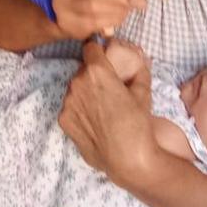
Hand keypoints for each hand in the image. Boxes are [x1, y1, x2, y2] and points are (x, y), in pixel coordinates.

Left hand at [60, 40, 156, 187]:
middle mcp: (77, 82)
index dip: (98, 52)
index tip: (104, 59)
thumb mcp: (144, 92)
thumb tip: (139, 60)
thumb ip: (139, 70)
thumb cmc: (138, 123)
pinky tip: (95, 123)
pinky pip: (71, 107)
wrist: (128, 159)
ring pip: (75, 89)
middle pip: (82, 70)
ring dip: (85, 93)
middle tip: (108, 91)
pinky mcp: (63, 120)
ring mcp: (67, 102)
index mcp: (96, 71)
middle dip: (93, 76)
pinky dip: (80, 111)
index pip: (90, 47)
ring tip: (102, 110)